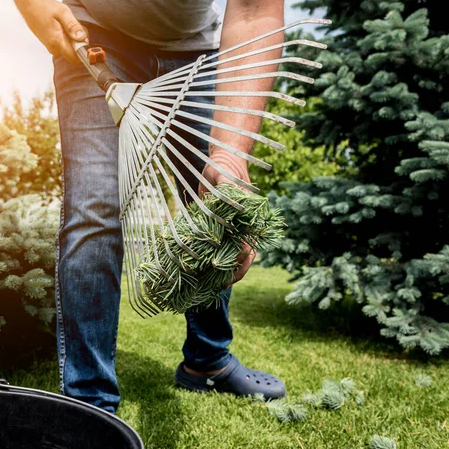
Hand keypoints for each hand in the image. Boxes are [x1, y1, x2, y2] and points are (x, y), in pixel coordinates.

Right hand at [19, 0, 86, 63]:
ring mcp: (52, 48)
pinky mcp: (51, 46)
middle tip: (74, 26)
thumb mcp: (62, 12)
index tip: (85, 41)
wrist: (29, 6)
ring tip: (66, 25)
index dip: (83, 52)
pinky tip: (62, 27)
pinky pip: (65, 46)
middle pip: (75, 53)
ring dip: (73, 39)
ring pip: (70, 49)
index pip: (75, 58)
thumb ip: (73, 26)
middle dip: (79, 42)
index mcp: (57, 42)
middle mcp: (54, 48)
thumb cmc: (45, 8)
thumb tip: (82, 38)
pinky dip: (67, 38)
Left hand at [200, 152, 255, 286]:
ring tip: (208, 285)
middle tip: (215, 287)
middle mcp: (243, 228)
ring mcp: (231, 230)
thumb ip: (228, 189)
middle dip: (229, 274)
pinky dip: (210, 260)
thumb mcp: (224, 176)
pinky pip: (217, 248)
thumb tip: (232, 202)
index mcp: (249, 221)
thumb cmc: (225, 168)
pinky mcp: (218, 229)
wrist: (221, 161)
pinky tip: (199, 270)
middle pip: (241, 259)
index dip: (238, 263)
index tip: (223, 271)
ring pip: (230, 257)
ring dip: (221, 271)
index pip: (247, 249)